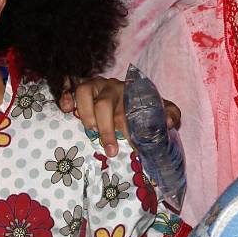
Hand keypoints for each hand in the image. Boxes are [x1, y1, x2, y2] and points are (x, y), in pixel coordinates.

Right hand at [58, 78, 181, 156]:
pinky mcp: (82, 88)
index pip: (128, 107)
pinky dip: (67, 97)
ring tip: (92, 130)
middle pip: (104, 104)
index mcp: (132, 91)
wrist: (131, 96)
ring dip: (86, 114)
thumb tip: (169, 123)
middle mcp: (113, 86)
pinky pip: (70, 86)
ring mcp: (96, 85)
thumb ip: (171, 114)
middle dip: (107, 130)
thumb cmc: (144, 107)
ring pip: (85, 91)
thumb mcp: (162, 110)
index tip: (133, 147)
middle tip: (112, 151)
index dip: (129, 129)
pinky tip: (67, 110)